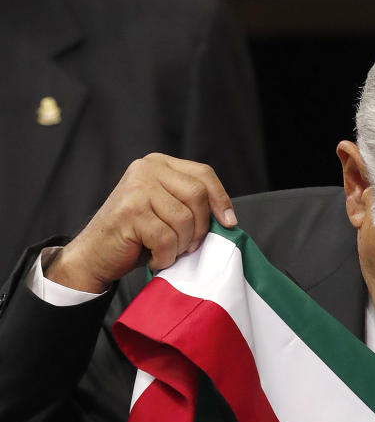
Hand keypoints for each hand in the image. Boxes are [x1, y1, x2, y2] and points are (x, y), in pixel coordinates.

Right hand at [45, 153, 236, 294]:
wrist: (96, 253)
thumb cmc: (137, 237)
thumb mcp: (166, 211)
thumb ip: (189, 204)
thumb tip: (228, 218)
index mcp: (159, 164)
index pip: (203, 174)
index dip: (221, 200)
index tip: (229, 223)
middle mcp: (147, 169)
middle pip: (198, 196)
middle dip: (199, 229)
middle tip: (185, 246)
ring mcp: (137, 188)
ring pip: (184, 220)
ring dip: (180, 246)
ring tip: (165, 251)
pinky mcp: (130, 211)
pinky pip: (167, 239)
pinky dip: (164, 256)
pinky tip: (153, 257)